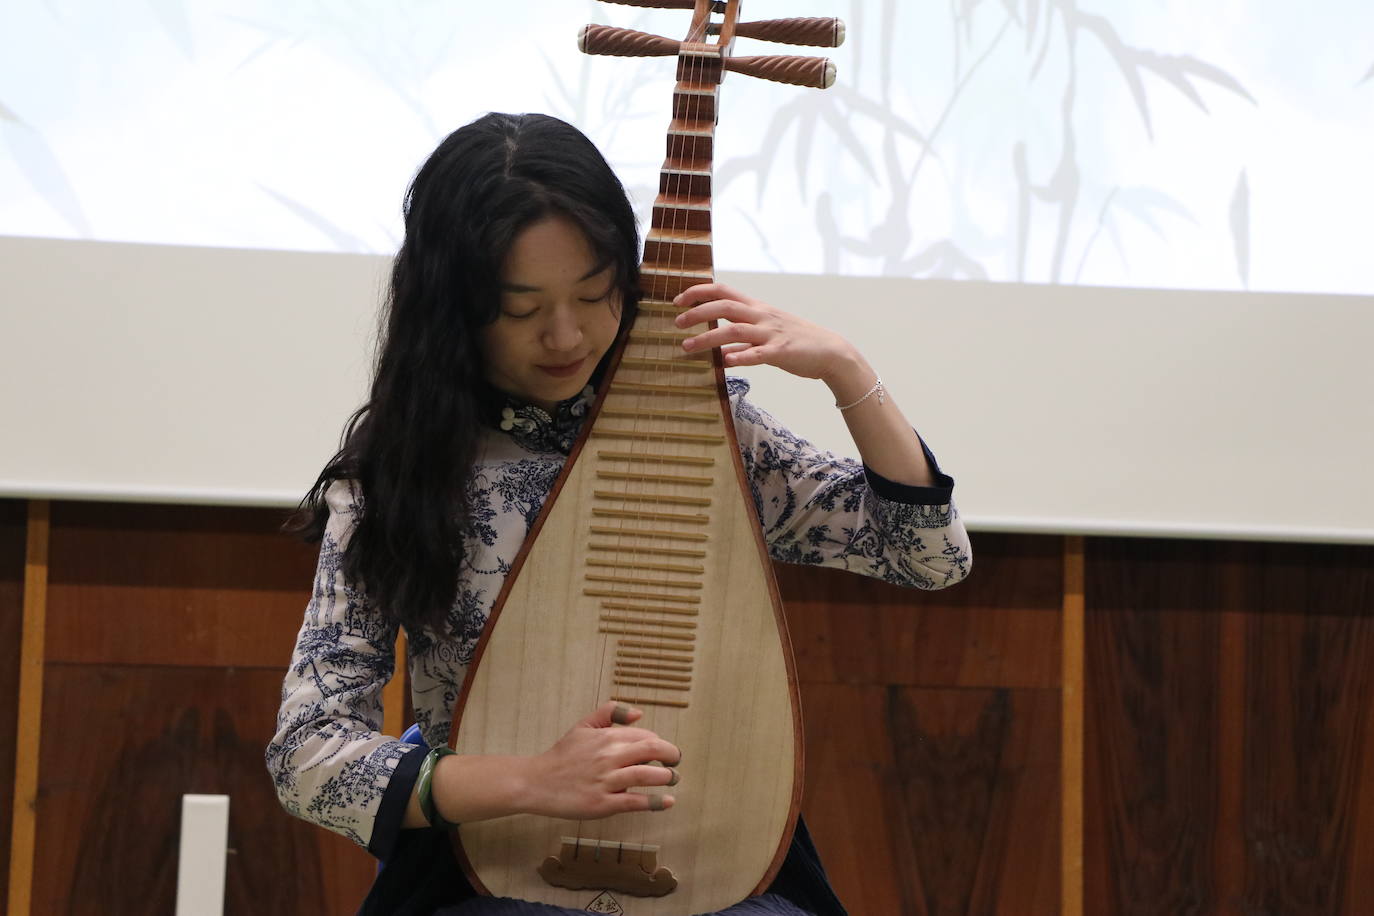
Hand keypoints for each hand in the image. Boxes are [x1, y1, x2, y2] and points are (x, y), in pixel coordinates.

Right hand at [521, 701, 680, 818]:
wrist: (537, 782)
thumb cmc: (562, 756)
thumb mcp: (583, 726)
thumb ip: (609, 713)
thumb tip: (639, 714)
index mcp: (607, 737)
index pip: (646, 737)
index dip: (660, 744)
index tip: (663, 751)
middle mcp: (609, 757)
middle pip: (652, 751)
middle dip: (671, 756)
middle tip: (676, 762)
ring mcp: (607, 781)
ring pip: (647, 775)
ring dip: (667, 777)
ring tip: (673, 779)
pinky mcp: (603, 804)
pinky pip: (635, 802)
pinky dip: (655, 802)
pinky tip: (668, 802)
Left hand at [673, 282, 860, 384]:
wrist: (831, 351)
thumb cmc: (796, 341)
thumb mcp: (767, 332)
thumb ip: (743, 336)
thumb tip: (720, 345)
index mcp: (757, 308)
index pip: (723, 291)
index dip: (698, 292)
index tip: (678, 301)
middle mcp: (762, 316)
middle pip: (725, 306)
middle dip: (697, 312)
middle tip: (676, 323)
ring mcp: (772, 334)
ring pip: (735, 330)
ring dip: (708, 338)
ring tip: (687, 347)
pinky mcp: (782, 353)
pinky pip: (759, 354)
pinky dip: (741, 357)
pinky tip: (726, 362)